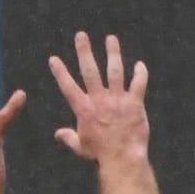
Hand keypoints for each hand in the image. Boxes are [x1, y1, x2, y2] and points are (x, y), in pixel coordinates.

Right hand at [49, 30, 149, 167]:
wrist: (122, 158)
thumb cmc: (100, 154)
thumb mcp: (81, 147)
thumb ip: (69, 137)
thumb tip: (58, 134)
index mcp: (84, 109)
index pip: (68, 86)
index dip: (60, 71)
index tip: (53, 59)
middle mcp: (99, 99)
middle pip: (90, 70)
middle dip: (84, 51)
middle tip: (81, 35)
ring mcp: (117, 99)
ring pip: (115, 70)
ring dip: (113, 53)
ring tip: (111, 39)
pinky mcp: (134, 103)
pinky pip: (138, 84)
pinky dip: (140, 73)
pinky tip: (140, 64)